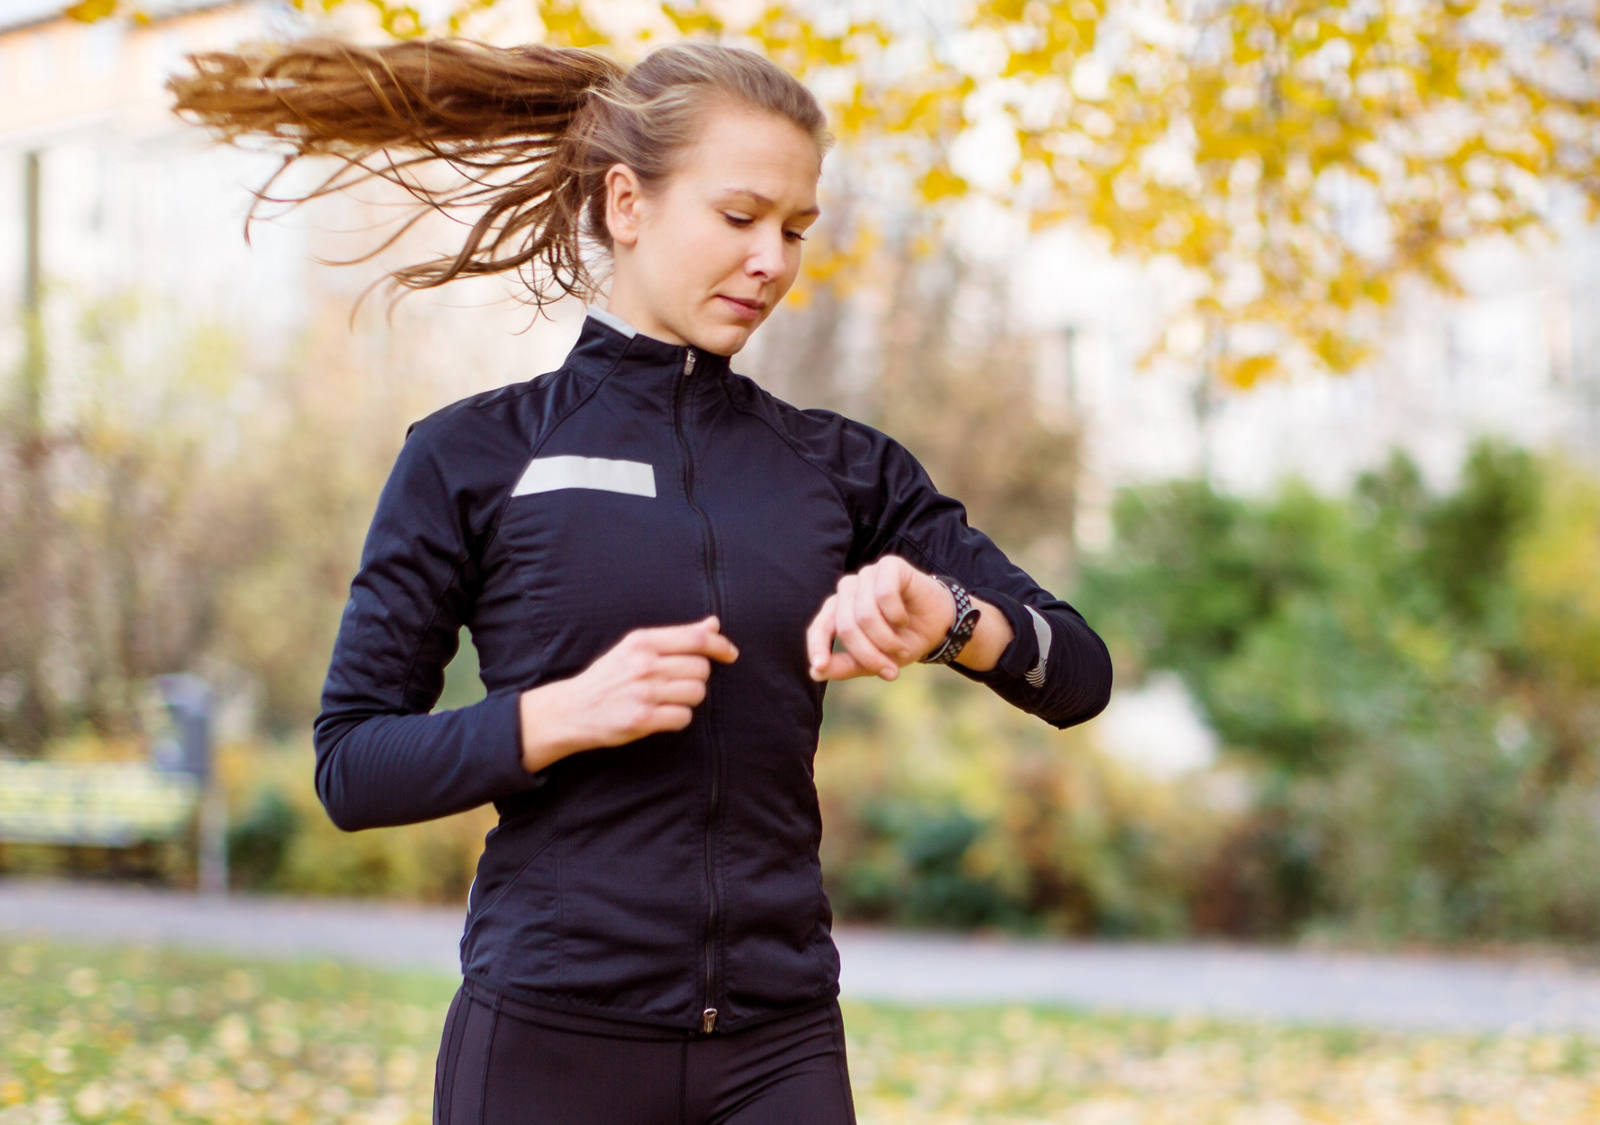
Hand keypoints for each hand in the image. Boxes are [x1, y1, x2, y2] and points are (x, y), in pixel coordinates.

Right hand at [519, 614, 738, 770]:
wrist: (572, 709)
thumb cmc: (609, 676)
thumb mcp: (635, 648)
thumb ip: (676, 637)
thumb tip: (714, 624)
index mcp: (641, 641)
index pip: (695, 638)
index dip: (720, 645)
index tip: (730, 653)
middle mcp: (643, 664)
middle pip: (701, 668)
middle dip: (697, 677)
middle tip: (678, 683)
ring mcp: (643, 693)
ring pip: (696, 693)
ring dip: (690, 698)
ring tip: (668, 699)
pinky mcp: (642, 720)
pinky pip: (683, 717)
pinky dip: (679, 718)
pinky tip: (662, 715)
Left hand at [804, 555, 954, 682]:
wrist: (939, 627)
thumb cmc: (902, 642)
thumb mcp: (874, 661)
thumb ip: (845, 666)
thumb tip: (815, 672)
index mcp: (837, 611)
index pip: (819, 627)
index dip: (817, 646)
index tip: (819, 666)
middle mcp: (848, 590)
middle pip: (847, 626)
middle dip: (869, 654)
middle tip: (889, 670)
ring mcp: (867, 575)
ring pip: (865, 613)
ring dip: (886, 639)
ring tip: (900, 648)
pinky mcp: (889, 565)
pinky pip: (884, 594)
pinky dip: (896, 615)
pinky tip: (904, 620)